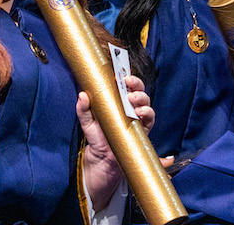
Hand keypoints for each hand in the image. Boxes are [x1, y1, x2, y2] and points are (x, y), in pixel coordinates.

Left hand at [78, 76, 153, 211]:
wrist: (102, 158)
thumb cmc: (97, 136)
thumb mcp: (87, 122)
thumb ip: (83, 109)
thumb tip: (82, 94)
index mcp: (118, 100)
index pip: (125, 84)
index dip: (125, 77)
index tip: (119, 74)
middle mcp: (130, 106)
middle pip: (138, 89)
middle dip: (135, 83)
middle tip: (127, 83)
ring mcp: (138, 117)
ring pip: (145, 101)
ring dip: (141, 97)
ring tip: (131, 98)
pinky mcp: (143, 129)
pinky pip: (150, 118)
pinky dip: (148, 112)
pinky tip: (141, 112)